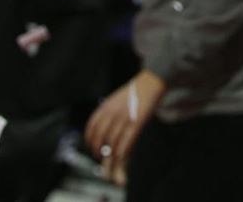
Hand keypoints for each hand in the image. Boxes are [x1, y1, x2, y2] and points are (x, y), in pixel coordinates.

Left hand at [84, 70, 165, 186]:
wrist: (152, 80)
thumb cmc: (137, 90)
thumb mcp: (117, 99)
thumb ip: (109, 112)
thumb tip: (104, 129)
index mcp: (105, 106)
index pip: (91, 127)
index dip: (90, 141)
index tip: (93, 148)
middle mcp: (112, 113)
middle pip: (100, 138)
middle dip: (99, 151)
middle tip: (102, 159)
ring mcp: (124, 118)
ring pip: (112, 143)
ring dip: (111, 156)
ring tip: (112, 162)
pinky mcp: (137, 122)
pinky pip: (126, 141)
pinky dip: (123, 152)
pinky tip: (122, 157)